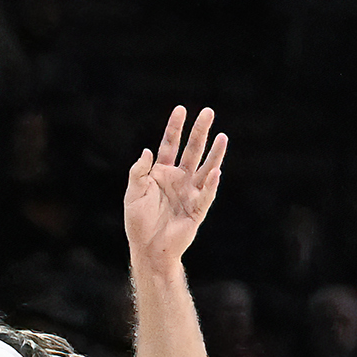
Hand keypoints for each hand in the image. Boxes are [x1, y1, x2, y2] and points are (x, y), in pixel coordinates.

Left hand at [124, 106, 225, 264]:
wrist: (148, 248)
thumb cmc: (138, 221)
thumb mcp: (133, 193)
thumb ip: (139, 172)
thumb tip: (147, 151)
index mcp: (162, 173)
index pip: (170, 145)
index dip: (175, 128)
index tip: (181, 109)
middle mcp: (179, 179)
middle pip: (191, 150)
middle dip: (200, 132)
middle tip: (209, 112)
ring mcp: (190, 192)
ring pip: (204, 168)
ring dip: (214, 153)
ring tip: (223, 137)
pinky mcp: (197, 209)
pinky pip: (205, 194)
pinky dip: (210, 184)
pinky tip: (216, 171)